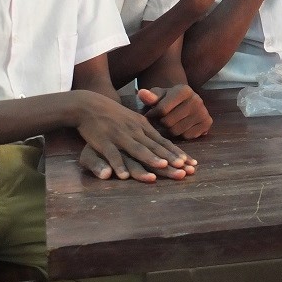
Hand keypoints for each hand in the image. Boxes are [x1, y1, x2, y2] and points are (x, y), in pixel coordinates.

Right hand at [73, 91, 193, 182]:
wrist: (89, 105)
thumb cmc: (114, 115)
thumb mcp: (134, 119)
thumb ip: (147, 132)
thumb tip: (163, 143)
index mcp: (143, 127)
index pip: (164, 142)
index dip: (177, 154)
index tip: (191, 164)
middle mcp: (135, 131)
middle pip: (155, 148)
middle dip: (170, 159)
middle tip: (184, 170)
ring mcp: (120, 136)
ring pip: (137, 149)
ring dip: (150, 158)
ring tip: (162, 167)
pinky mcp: (103, 141)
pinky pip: (112, 155)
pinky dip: (119, 165)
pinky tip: (124, 176)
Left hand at [138, 85, 212, 138]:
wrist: (185, 101)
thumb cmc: (168, 99)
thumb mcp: (158, 95)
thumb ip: (150, 97)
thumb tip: (141, 93)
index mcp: (184, 90)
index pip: (162, 110)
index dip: (152, 115)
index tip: (151, 114)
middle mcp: (196, 99)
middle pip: (169, 122)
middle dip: (162, 123)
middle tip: (164, 118)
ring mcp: (203, 111)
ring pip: (177, 131)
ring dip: (171, 130)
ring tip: (173, 122)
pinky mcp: (207, 123)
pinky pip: (187, 136)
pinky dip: (182, 134)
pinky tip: (183, 126)